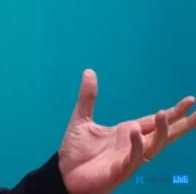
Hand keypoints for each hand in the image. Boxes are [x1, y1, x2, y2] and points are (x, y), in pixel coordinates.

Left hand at [57, 69, 194, 193]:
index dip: (173, 113)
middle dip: (181, 124)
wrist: (63, 174)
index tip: (190, 101)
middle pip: (164, 134)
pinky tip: (136, 131)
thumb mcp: (81, 119)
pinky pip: (135, 158)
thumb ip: (88, 97)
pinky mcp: (121, 170)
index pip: (155, 121)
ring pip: (154, 146)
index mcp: (127, 132)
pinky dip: (137, 145)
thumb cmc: (75, 151)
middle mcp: (132, 145)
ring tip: (164, 113)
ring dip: (162, 131)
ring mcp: (128, 158)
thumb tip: (89, 71)